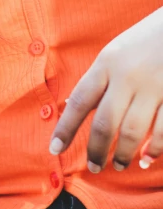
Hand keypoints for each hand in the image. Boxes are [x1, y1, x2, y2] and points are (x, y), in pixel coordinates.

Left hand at [49, 6, 162, 172]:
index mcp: (107, 63)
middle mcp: (127, 76)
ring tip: (118, 165)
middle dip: (96, 150)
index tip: (54, 149)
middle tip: (94, 167)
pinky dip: (155, 149)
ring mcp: (153, 87)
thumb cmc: (142, 41)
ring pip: (133, 131)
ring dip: (123, 154)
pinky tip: (147, 159)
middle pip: (105, 122)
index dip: (65, 128)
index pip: (80, 101)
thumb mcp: (113, 53)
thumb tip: (70, 105)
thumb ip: (96, 80)